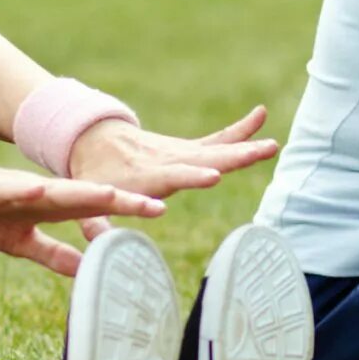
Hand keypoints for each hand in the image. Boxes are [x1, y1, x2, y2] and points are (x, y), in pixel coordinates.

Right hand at [0, 152, 163, 276]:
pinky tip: (40, 191)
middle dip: (121, 200)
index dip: (127, 210)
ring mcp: (19, 187)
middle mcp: (43, 193)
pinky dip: (26, 190)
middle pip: (89, 196)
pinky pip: (11, 188)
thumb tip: (85, 270)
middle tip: (158, 204)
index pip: (97, 209)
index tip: (161, 211)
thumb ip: (54, 254)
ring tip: (112, 194)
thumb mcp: (22, 242)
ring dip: (84, 192)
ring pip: (57, 189)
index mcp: (52, 206)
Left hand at [66, 106, 277, 238]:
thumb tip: (97, 243)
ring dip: (245, 147)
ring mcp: (180, 152)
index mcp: (145, 174)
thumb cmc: (92, 176)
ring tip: (273, 144)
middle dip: (233, 158)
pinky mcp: (188, 150)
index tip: (214, 177)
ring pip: (217, 150)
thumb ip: (93, 220)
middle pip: (204, 159)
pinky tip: (260, 115)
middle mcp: (168, 160)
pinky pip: (218, 140)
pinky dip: (239, 130)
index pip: (172, 176)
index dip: (191, 177)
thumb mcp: (85, 196)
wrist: (95, 140)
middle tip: (262, 152)